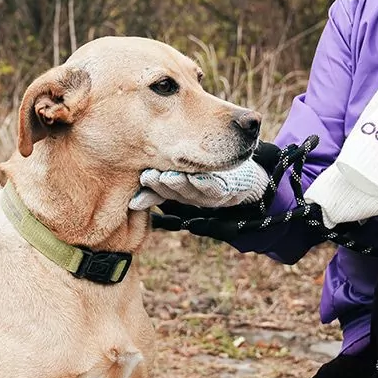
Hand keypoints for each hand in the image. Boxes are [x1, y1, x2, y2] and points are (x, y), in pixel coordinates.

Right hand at [129, 160, 270, 210]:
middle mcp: (190, 197)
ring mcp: (207, 197)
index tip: (142, 176)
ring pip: (191, 192)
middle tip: (151, 177)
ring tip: (170, 176)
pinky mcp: (225, 193)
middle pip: (173, 192)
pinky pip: (214, 189)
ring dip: (181, 185)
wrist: (244, 180)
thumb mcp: (183, 177)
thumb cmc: (209, 175)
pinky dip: (205, 183)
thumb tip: (133, 202)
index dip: (151, 186)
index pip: (160, 190)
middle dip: (162, 186)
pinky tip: (198, 176)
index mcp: (178, 192)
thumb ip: (159, 188)